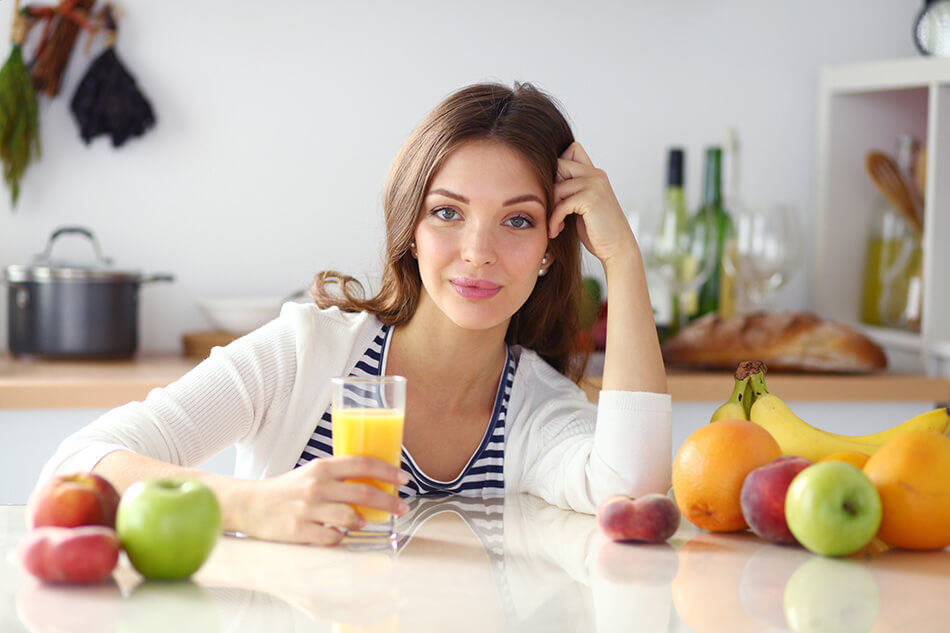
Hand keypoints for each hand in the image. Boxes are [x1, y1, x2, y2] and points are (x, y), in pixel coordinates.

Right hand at [238, 456, 408, 545]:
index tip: (404, 479)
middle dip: (389, 501)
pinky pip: (332, 537)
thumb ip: (338, 475)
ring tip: (365, 522)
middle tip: (402, 508)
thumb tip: (374, 480)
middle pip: (364, 492)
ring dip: (363, 521)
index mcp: (322, 467)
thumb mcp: (312, 473)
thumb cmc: (287, 490)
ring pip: (350, 517)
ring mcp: (308, 509)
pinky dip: (341, 538)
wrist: (250, 505)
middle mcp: (317, 485)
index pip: (362, 464)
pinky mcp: (298, 530)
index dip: (387, 471)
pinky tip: (340, 536)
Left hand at [550, 142, 638, 266]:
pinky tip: (556, 231)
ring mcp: (595, 185)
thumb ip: (571, 190)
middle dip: (549, 188)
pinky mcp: (591, 199)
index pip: (572, 149)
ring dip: (550, 209)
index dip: (557, 168)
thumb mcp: (583, 206)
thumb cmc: (598, 231)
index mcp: (595, 174)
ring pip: (556, 187)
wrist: (617, 249)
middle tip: (549, 209)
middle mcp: (596, 175)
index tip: (555, 195)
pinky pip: (561, 204)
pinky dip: (554, 219)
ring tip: (553, 226)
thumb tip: (545, 181)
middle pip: (559, 164)